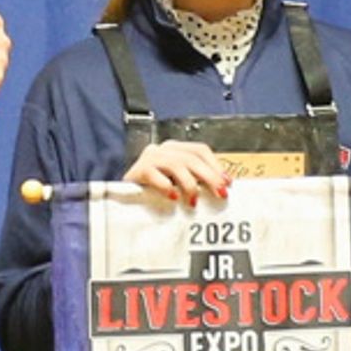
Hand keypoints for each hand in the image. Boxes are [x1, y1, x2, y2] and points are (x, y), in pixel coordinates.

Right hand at [121, 142, 238, 208]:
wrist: (123, 196)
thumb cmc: (153, 191)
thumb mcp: (177, 183)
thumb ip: (194, 181)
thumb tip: (220, 188)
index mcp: (175, 149)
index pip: (200, 150)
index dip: (215, 166)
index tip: (227, 182)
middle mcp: (163, 149)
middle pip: (191, 157)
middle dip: (209, 176)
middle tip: (219, 193)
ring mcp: (150, 157)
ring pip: (176, 164)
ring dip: (189, 184)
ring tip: (193, 201)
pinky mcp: (137, 169)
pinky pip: (154, 174)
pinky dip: (166, 186)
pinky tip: (173, 197)